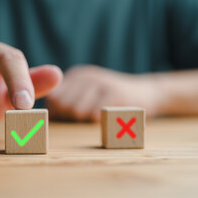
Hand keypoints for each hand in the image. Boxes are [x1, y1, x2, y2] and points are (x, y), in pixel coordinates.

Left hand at [46, 65, 160, 121]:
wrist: (148, 91)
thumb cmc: (112, 99)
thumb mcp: (89, 95)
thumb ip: (68, 103)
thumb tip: (49, 117)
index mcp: (78, 76)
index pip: (53, 97)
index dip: (58, 112)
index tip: (69, 117)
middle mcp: (88, 76)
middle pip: (62, 104)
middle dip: (69, 117)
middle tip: (84, 118)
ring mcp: (103, 83)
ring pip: (77, 110)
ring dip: (84, 121)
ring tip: (95, 117)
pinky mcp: (117, 94)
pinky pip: (96, 114)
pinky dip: (98, 121)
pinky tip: (106, 118)